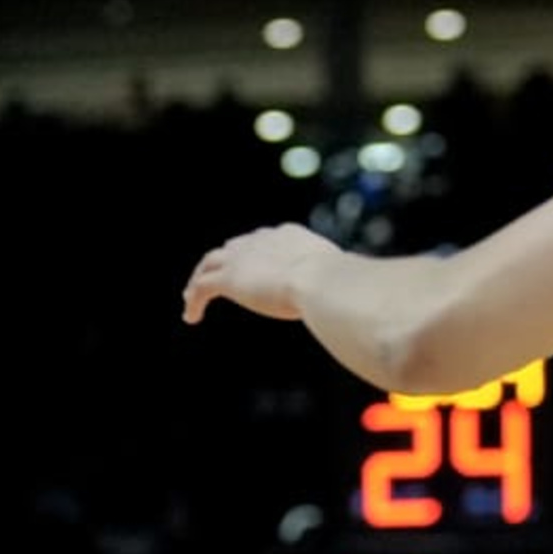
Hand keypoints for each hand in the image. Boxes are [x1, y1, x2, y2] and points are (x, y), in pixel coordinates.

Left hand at [180, 224, 341, 324]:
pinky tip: (191, 317)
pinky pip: (201, 287)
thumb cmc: (340, 285)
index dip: (255, 254)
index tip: (254, 268)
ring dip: (199, 279)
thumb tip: (362, 304)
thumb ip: (344, 289)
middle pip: (233, 247)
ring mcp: (242, 258)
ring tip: (190, 298)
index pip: (265, 240)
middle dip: (224, 261)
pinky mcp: (229, 279)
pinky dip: (193, 300)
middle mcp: (262, 240)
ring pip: (209, 263)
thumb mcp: (342, 283)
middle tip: (217, 278)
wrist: (321, 281)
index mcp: (289, 236)